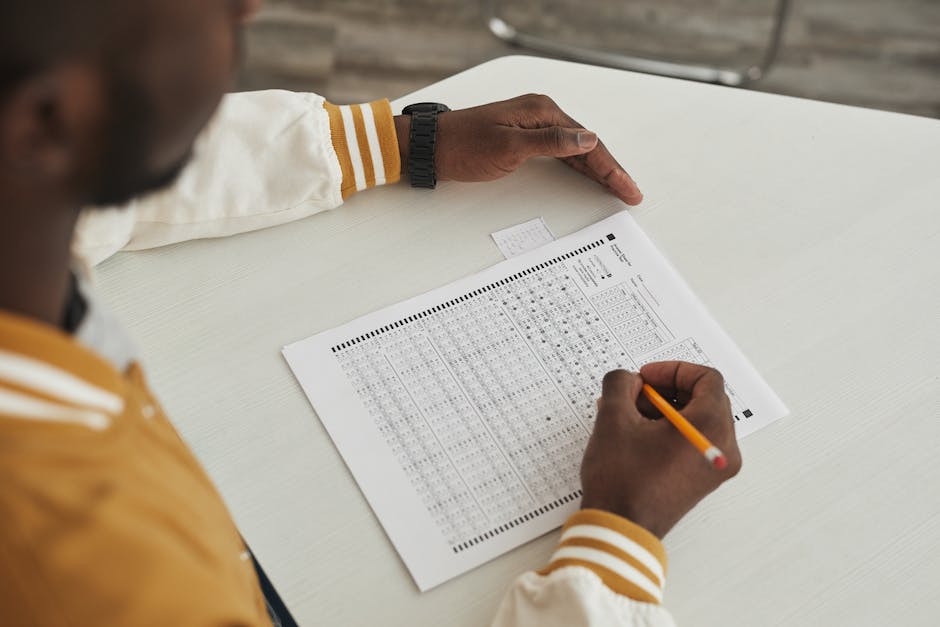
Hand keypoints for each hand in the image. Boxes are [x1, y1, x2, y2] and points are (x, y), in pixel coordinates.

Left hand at [394, 94, 642, 204]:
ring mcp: (533, 126)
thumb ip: (551, 142)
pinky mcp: (524, 138)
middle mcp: (541, 114)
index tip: (627, 187)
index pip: (587, 142)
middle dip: (610, 170)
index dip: (610, 167)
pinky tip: (589, 177)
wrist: (432, 146)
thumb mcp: (509, 147)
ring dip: (597, 170)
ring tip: (618, 189)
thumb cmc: (463, 146)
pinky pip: (561, 153)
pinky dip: (578, 166)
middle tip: (631, 193)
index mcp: (541, 112)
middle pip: (586, 145)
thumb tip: (587, 139)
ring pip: (576, 150)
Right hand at [580, 362, 741, 537]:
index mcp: (711, 428)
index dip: (673, 370)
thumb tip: (628, 380)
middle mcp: (724, 447)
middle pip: (705, 399)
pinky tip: (636, 434)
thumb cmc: (622, 481)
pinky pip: (693, 441)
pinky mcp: (703, 480)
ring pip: (697, 420)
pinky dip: (669, 430)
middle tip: (635, 394)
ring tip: (628, 415)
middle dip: (666, 391)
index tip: (646, 377)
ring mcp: (715, 466)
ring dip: (664, 410)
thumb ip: (620, 384)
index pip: (707, 379)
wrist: (620, 529)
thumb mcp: (613, 419)